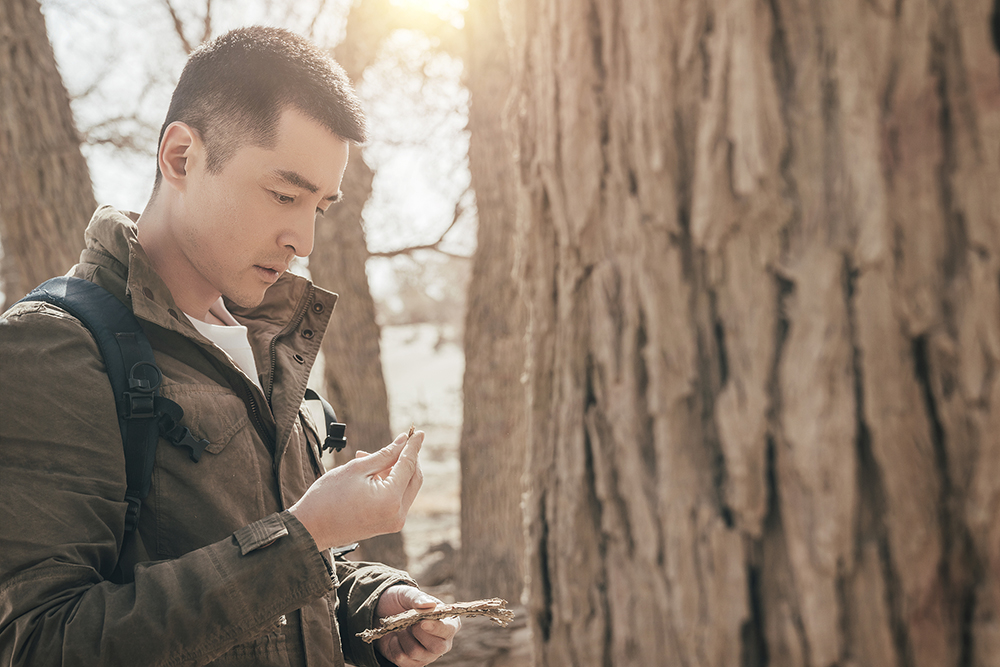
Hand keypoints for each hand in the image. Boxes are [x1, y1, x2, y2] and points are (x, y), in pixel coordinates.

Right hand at [288, 431, 423, 550]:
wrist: (310, 529)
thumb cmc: (327, 497)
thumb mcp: (357, 468)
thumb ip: (385, 454)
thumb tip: (404, 441)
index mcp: (391, 499)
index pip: (409, 465)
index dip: (413, 446)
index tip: (418, 431)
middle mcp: (398, 514)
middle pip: (414, 478)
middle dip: (407, 457)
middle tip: (399, 440)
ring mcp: (394, 522)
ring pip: (405, 487)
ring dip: (394, 469)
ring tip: (367, 457)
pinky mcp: (387, 524)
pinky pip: (396, 498)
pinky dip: (389, 483)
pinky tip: (370, 472)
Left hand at [375, 586, 460, 666]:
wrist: (381, 614)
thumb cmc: (401, 602)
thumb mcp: (407, 594)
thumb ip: (418, 598)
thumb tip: (430, 604)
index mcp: (448, 623)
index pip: (448, 630)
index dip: (437, 628)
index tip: (422, 622)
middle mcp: (442, 642)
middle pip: (438, 647)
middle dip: (419, 634)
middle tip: (410, 622)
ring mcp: (427, 655)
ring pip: (416, 652)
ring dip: (404, 637)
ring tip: (402, 627)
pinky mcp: (413, 663)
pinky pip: (402, 659)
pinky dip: (394, 646)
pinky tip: (395, 637)